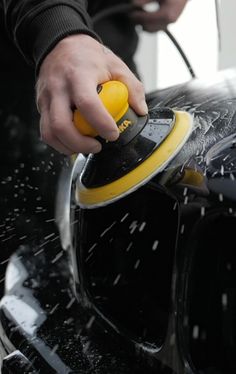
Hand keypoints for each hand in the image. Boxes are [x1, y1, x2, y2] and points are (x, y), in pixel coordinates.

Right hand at [36, 34, 147, 154]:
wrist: (61, 44)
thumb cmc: (88, 56)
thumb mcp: (116, 65)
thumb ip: (132, 87)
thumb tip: (140, 110)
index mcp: (79, 75)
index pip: (87, 103)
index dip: (101, 123)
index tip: (113, 134)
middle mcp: (58, 88)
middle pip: (61, 125)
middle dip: (81, 144)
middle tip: (97, 146)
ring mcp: (46, 98)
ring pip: (50, 133)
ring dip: (69, 147)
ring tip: (86, 146)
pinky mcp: (41, 107)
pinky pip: (46, 132)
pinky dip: (61, 143)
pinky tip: (75, 142)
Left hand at [132, 0, 187, 31]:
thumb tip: (134, 4)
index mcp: (167, 14)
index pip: (147, 19)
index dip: (137, 17)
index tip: (130, 13)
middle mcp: (170, 20)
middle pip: (149, 28)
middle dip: (140, 23)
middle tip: (132, 16)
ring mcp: (170, 22)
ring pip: (153, 30)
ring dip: (144, 25)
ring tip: (137, 18)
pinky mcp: (170, 21)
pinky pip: (157, 27)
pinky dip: (150, 24)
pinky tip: (144, 19)